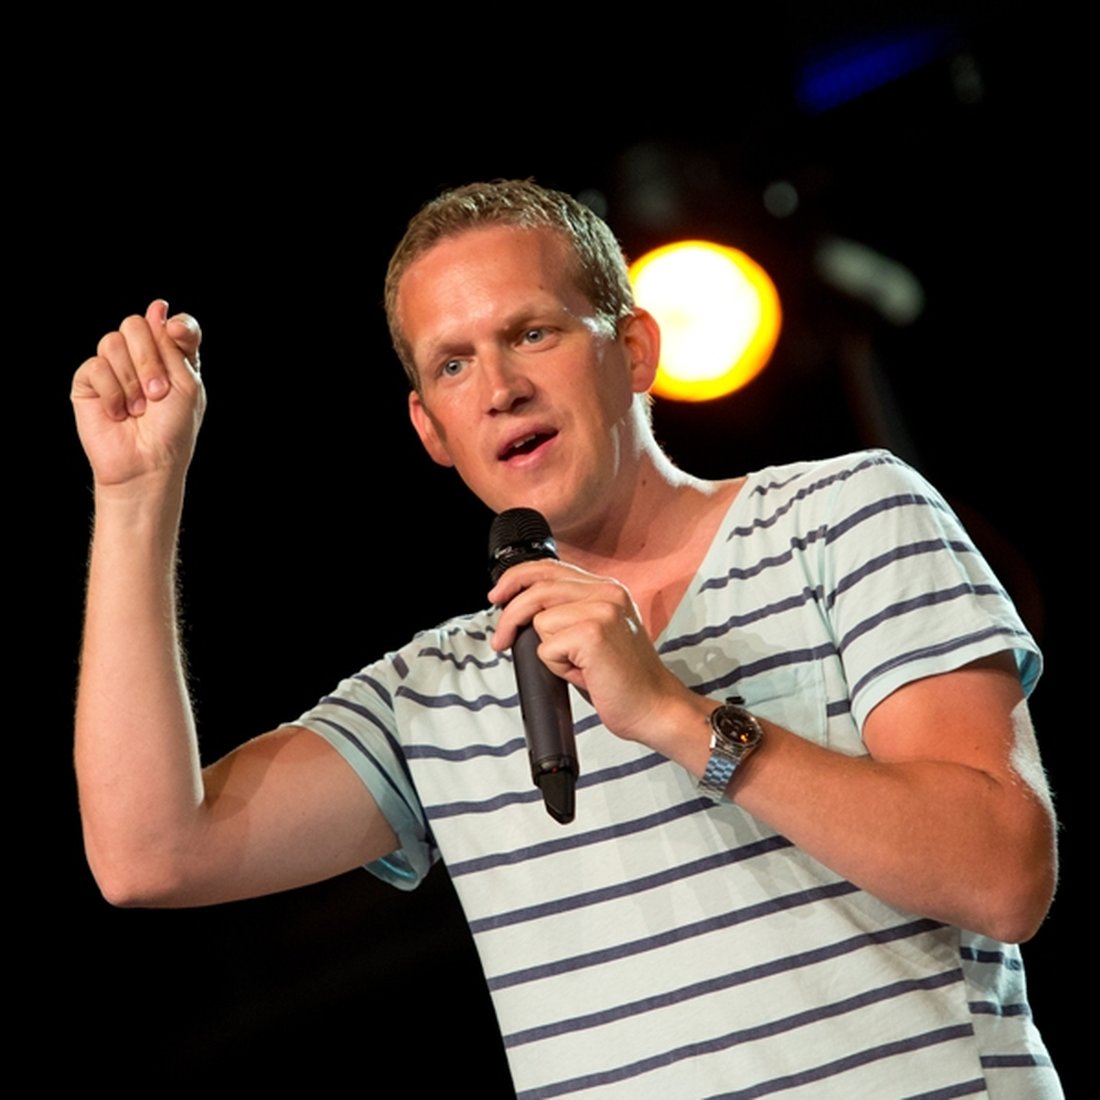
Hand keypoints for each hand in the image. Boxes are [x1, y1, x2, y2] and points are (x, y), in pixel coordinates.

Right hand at [71, 300, 203, 489]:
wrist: (147, 463)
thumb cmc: (172, 429)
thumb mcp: (186, 383)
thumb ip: (173, 344)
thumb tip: (157, 306)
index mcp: (171, 357)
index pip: (171, 322)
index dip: (174, 325)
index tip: (176, 335)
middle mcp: (141, 357)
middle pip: (136, 325)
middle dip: (149, 359)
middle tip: (157, 393)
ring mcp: (113, 367)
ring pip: (112, 341)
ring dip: (131, 379)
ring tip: (138, 408)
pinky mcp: (89, 382)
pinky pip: (95, 366)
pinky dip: (112, 392)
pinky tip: (119, 413)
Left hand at [489, 559, 700, 749]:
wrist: (655, 707)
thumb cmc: (624, 679)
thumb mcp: (597, 633)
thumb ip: (570, 612)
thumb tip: (524, 611)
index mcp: (608, 588)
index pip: (550, 568)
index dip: (517, 579)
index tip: (498, 595)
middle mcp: (607, 592)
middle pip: (537, 588)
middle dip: (510, 616)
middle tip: (501, 640)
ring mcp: (602, 610)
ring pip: (540, 621)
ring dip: (549, 651)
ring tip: (578, 666)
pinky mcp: (593, 634)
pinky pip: (547, 648)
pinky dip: (557, 668)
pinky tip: (584, 674)